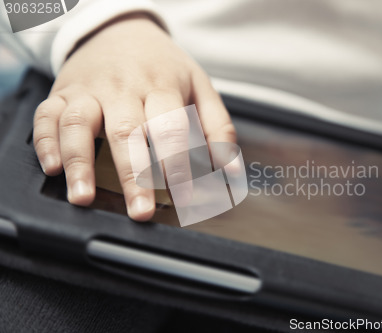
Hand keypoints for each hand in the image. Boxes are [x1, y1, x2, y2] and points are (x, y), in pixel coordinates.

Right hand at [33, 14, 235, 220]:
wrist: (122, 30)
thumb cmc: (164, 65)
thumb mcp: (199, 86)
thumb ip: (218, 127)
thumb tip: (231, 169)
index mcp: (161, 87)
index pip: (170, 129)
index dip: (178, 165)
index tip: (185, 198)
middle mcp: (123, 88)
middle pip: (126, 132)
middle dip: (133, 175)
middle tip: (140, 211)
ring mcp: (90, 89)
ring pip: (80, 123)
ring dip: (80, 162)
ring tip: (83, 197)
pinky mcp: (63, 92)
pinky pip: (48, 115)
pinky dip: (46, 141)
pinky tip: (53, 167)